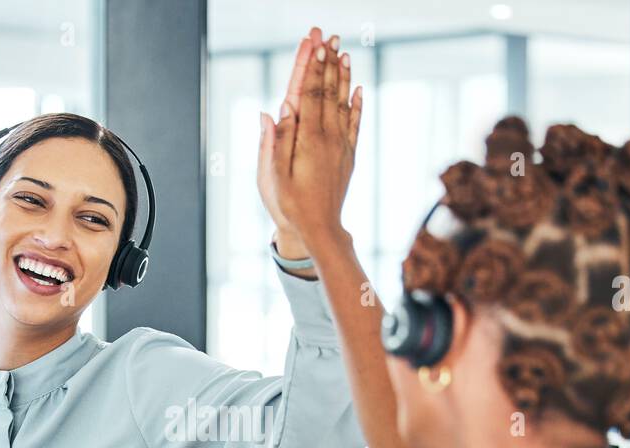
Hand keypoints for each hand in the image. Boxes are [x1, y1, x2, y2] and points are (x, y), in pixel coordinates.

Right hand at [267, 30, 361, 255]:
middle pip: (327, 91)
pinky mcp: (348, 155)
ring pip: (343, 103)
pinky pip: (354, 124)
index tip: (313, 42)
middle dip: (327, 61)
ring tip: (345, 52)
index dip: (310, 66)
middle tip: (329, 35)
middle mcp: (328, 137)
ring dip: (343, 76)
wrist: (319, 230)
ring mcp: (341, 146)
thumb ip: (274, 142)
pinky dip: (357, 104)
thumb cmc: (288, 205)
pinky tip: (358, 89)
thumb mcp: (271, 176)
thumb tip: (274, 109)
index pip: (307, 93)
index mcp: (307, 139)